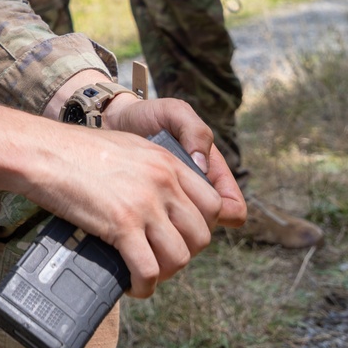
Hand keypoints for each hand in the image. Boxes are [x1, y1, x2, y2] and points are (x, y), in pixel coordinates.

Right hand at [0, 91, 245, 299]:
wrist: (43, 152)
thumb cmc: (75, 151)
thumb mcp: (127, 148)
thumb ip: (151, 169)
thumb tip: (159, 199)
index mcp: (167, 161)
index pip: (213, 203)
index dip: (202, 227)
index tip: (183, 236)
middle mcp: (163, 182)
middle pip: (201, 234)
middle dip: (185, 253)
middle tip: (161, 258)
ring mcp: (144, 204)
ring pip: (180, 257)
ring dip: (165, 273)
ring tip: (146, 273)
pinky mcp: (122, 225)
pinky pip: (148, 269)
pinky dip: (143, 285)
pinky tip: (133, 286)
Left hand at [103, 91, 246, 234]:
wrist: (114, 120)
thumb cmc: (149, 115)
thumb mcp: (175, 113)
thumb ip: (194, 131)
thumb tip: (202, 165)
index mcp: (211, 175)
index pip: (233, 210)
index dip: (223, 214)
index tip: (195, 204)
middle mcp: (195, 194)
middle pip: (208, 228)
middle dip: (192, 228)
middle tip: (165, 213)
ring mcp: (173, 203)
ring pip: (185, 234)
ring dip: (172, 231)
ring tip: (147, 214)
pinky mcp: (150, 208)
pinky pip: (158, 230)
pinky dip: (152, 228)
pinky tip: (134, 218)